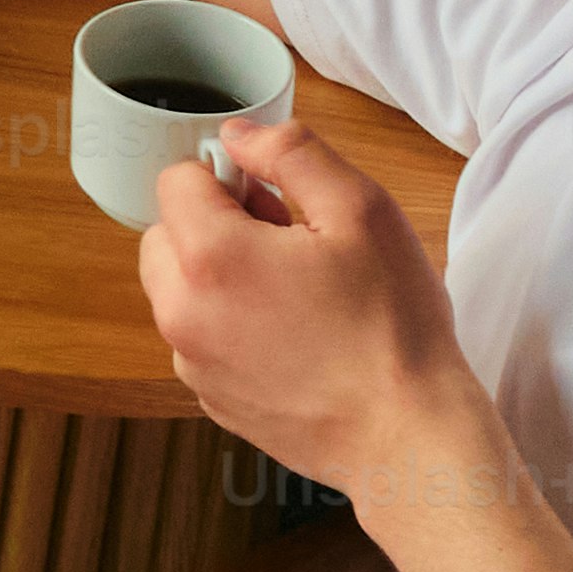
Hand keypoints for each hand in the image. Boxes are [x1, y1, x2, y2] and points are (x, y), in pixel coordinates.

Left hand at [128, 106, 468, 504]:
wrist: (407, 436)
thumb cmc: (392, 325)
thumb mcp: (361, 209)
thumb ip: (292, 154)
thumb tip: (238, 135)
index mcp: (209, 257)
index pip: (175, 179)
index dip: (230, 178)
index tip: (277, 202)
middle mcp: (181, 312)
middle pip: (166, 235)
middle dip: (215, 226)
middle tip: (290, 244)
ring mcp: (191, 363)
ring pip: (180, 289)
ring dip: (220, 277)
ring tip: (298, 293)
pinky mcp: (210, 399)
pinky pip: (201, 339)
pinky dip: (231, 326)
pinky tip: (296, 337)